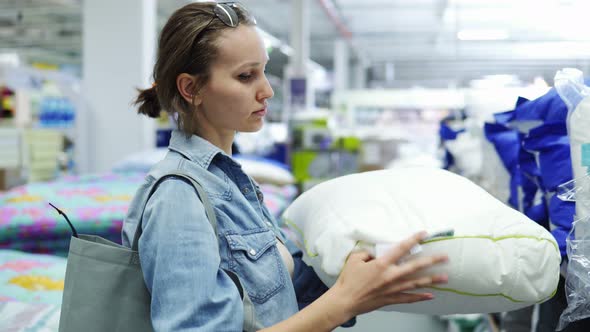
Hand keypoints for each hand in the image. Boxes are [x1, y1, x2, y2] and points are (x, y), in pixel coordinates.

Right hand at [332, 231, 448, 317]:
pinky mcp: (391, 299)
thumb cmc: (348, 280)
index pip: (402, 248)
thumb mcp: (355, 259)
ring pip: (416, 283)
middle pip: (416, 267)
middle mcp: (391, 276)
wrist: (345, 301)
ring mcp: (392, 289)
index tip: (424, 234)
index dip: (414, 240)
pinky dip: (420, 297)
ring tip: (445, 277)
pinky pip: (408, 298)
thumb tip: (375, 253)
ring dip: (432, 280)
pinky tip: (430, 296)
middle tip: (445, 257)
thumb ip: (367, 253)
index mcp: (382, 264)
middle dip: (432, 261)